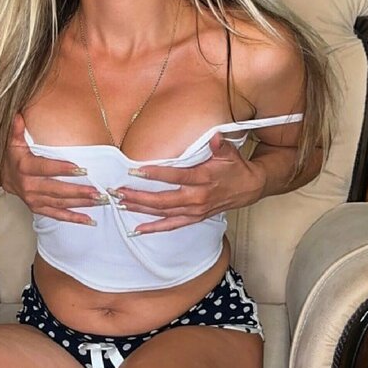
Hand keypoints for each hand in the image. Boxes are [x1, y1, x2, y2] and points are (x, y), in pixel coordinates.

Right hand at [0, 114, 101, 224]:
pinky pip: (57, 215)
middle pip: (57, 190)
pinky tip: (88, 220)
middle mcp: (29, 186)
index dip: (62, 169)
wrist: (2, 176)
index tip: (81, 169)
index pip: (45, 168)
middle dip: (79, 191)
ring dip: (81, 204)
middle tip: (99, 191)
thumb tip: (19, 115)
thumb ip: (17, 129)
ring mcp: (33, 200)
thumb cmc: (13, 156)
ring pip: (60, 203)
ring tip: (100, 201)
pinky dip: (73, 219)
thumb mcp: (13, 141)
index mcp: (24, 167)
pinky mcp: (38, 209)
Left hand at [111, 133, 266, 234]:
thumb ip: (220, 145)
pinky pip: (171, 226)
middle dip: (139, 197)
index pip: (176, 176)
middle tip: (118, 192)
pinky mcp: (194, 218)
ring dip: (141, 210)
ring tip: (121, 204)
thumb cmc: (235, 168)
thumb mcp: (230, 153)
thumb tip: (215, 136)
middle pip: (164, 200)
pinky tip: (137, 230)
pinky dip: (154, 228)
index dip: (155, 174)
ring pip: (164, 213)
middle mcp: (197, 197)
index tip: (135, 170)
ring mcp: (195, 211)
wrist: (248, 188)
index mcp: (203, 178)